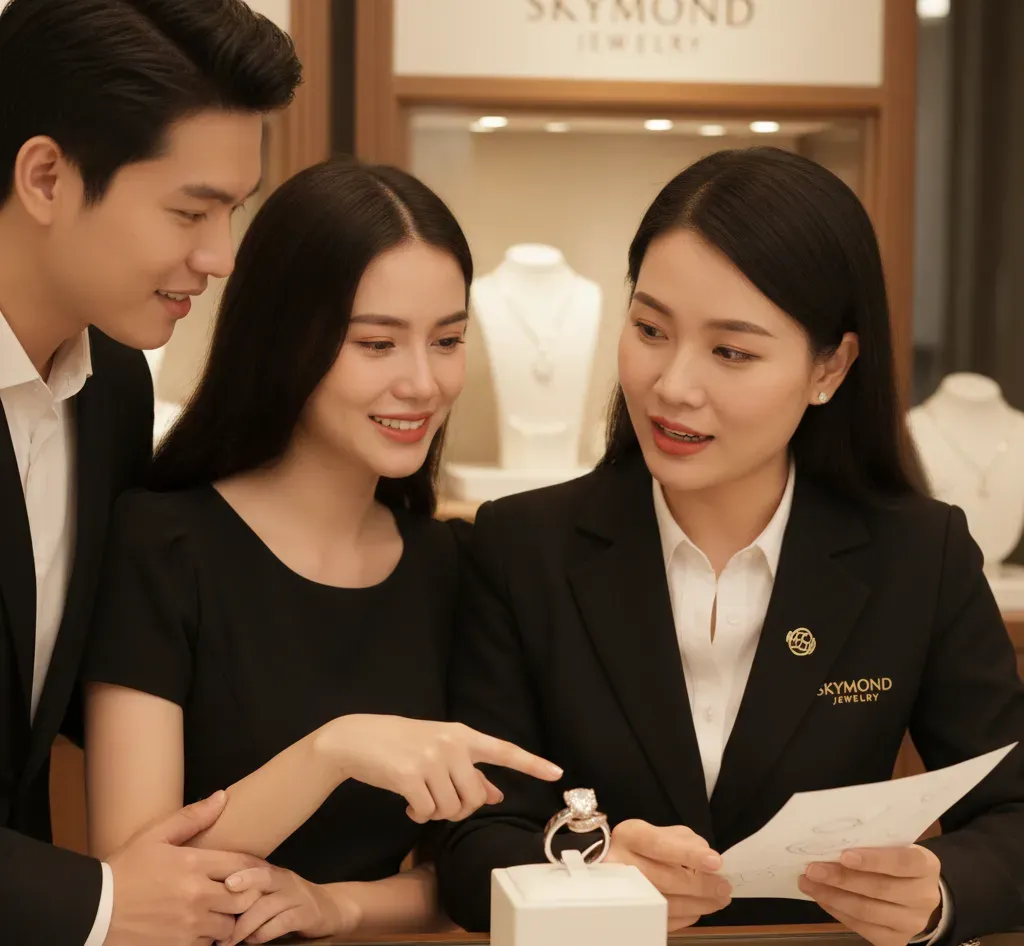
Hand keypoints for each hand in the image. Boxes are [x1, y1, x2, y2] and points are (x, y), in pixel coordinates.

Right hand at [104, 791, 267, 945]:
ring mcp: (188, 926)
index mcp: (193, 864)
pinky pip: (207, 945)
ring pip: (228, 926)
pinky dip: (208, 939)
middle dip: (244, 895)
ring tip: (217, 911)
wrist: (92, 911)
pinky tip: (197, 928)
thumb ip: (191, 818)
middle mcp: (196, 896)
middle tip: (236, 892)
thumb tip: (222, 797)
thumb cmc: (123, 871)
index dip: (255, 868)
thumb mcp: (154, 837)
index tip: (256, 870)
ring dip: (226, 919)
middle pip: (243, 898)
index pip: (242, 864)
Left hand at [217, 865, 358, 944]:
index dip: (238, 873)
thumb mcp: (274, 893)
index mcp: (274, 873)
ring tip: (229, 941)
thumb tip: (216, 905)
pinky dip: (263, 933)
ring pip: (267, 906)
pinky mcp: (307, 914)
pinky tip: (253, 941)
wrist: (331, 908)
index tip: (217, 885)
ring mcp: (298, 896)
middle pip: (261, 881)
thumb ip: (253, 894)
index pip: (254, 866)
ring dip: (244, 926)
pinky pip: (281, 922)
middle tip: (216, 926)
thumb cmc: (292, 903)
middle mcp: (286, 879)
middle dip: (237, 902)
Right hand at [318, 715, 562, 822]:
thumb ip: (469, 771)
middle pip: (475, 797)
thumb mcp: (439, 750)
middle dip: (459, 809)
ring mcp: (431, 758)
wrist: (357, 738)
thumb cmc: (401, 745)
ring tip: (421, 799)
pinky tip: (408, 803)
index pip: (504, 750)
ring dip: (436, 813)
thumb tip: (496, 795)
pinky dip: (419, 814)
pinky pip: (428, 812)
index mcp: (462, 735)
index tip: (557, 772)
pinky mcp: (410, 775)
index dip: (532, 764)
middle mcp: (451, 744)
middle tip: (439, 802)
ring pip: (452, 808)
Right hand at [604, 819, 731, 930]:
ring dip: (698, 904)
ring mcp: (622, 891)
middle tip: (724, 888)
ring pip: (666, 903)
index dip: (689, 855)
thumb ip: (687, 842)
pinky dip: (686, 916)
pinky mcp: (630, 912)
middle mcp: (620, 863)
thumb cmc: (645, 846)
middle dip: (701, 886)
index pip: (660, 845)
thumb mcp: (662, 832)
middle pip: (665, 878)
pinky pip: (663, 919)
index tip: (716, 862)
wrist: (614, 862)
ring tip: (719, 900)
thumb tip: (711, 864)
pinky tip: (698, 908)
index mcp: (630, 836)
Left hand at [798, 845, 942, 945]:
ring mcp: (912, 922)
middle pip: (880, 889)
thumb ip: (870, 844)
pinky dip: (837, 912)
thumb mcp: (892, 846)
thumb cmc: (895, 861)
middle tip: (812, 869)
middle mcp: (924, 897)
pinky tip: (821, 898)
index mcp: (926, 865)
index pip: (901, 861)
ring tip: (807, 883)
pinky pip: (862, 928)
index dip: (873, 859)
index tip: (843, 855)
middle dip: (841, 878)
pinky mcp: (897, 940)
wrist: (917, 895)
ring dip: (832, 896)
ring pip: (867, 911)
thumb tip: (829, 842)